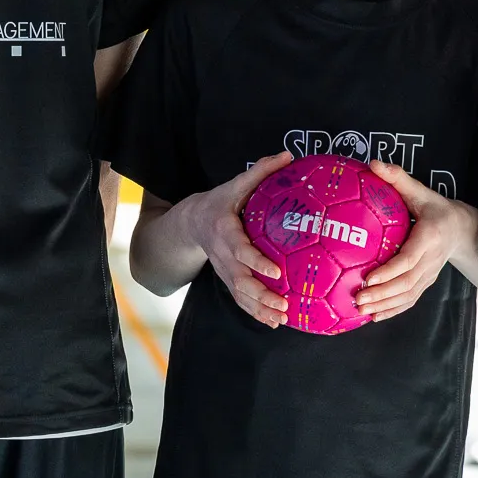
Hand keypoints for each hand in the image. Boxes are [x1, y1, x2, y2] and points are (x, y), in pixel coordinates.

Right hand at [180, 152, 292, 328]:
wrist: (190, 223)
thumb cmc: (219, 202)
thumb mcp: (234, 185)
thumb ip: (260, 171)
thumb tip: (287, 155)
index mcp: (224, 231)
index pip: (240, 250)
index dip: (257, 262)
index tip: (277, 272)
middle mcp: (221, 255)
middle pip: (240, 280)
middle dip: (261, 295)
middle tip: (283, 304)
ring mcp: (222, 270)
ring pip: (239, 294)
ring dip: (259, 308)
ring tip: (281, 318)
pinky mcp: (226, 279)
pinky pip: (239, 299)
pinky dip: (255, 312)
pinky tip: (274, 322)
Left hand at [353, 161, 477, 320]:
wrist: (463, 229)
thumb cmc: (436, 208)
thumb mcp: (420, 191)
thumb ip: (397, 178)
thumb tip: (373, 164)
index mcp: (428, 238)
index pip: (408, 259)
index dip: (389, 271)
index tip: (368, 277)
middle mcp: (430, 260)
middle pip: (406, 283)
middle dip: (381, 294)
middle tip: (357, 299)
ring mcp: (430, 274)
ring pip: (407, 296)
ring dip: (384, 305)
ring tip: (360, 310)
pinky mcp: (426, 282)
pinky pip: (410, 300)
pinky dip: (393, 310)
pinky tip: (374, 316)